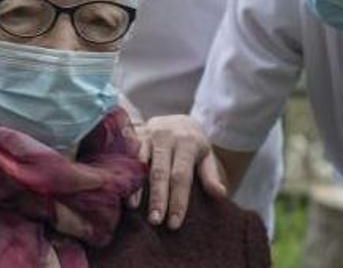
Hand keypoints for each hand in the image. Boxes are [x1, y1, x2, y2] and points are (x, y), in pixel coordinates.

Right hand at [127, 115, 228, 229]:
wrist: (176, 119)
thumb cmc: (192, 144)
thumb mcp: (206, 156)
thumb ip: (210, 175)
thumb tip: (221, 194)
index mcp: (187, 142)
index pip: (182, 176)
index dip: (178, 200)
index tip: (174, 223)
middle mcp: (166, 136)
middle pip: (160, 171)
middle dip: (158, 198)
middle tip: (156, 221)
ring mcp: (148, 134)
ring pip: (140, 163)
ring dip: (137, 187)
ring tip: (134, 208)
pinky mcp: (134, 135)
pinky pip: (127, 155)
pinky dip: (124, 173)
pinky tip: (121, 190)